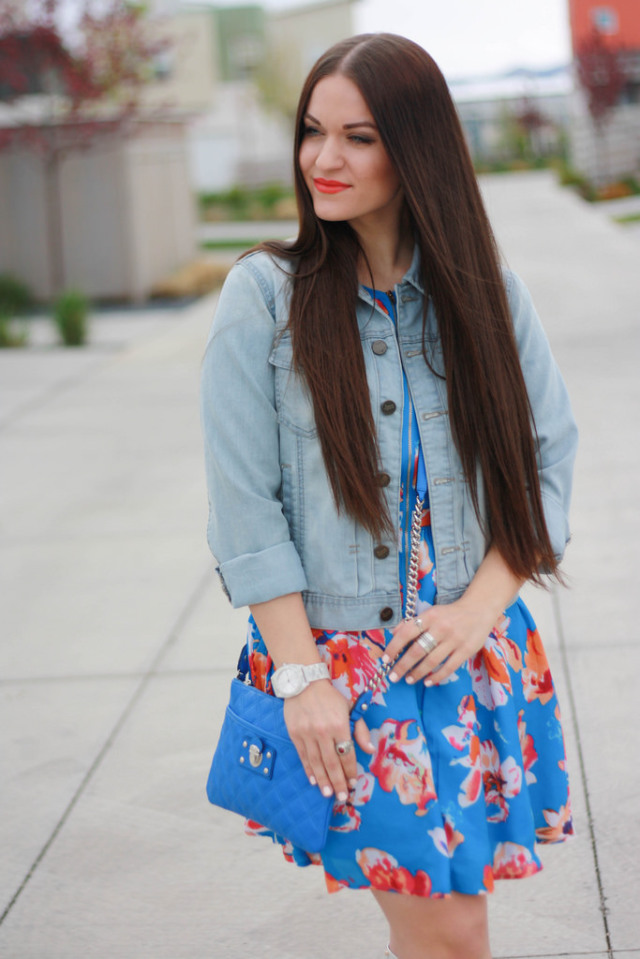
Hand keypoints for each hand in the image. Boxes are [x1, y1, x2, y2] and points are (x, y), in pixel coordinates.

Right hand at [283, 680, 373, 800]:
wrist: (304, 682)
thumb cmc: (330, 696)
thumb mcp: (349, 708)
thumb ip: (360, 729)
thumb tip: (370, 750)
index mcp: (340, 724)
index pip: (347, 753)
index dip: (350, 770)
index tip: (353, 782)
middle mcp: (323, 731)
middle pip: (332, 762)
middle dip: (337, 782)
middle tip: (341, 797)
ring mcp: (307, 733)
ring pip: (316, 762)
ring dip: (323, 780)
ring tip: (328, 794)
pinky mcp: (295, 734)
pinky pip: (303, 756)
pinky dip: (309, 769)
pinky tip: (313, 780)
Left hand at [383, 598, 497, 686]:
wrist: (480, 609)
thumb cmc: (450, 613)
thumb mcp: (431, 612)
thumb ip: (413, 622)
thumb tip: (394, 633)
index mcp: (430, 616)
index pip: (407, 632)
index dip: (394, 646)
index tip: (385, 659)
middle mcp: (441, 628)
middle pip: (418, 650)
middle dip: (403, 665)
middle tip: (393, 676)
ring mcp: (455, 640)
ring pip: (432, 661)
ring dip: (417, 673)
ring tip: (408, 680)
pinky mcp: (466, 650)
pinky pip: (449, 667)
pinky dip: (436, 676)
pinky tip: (427, 682)